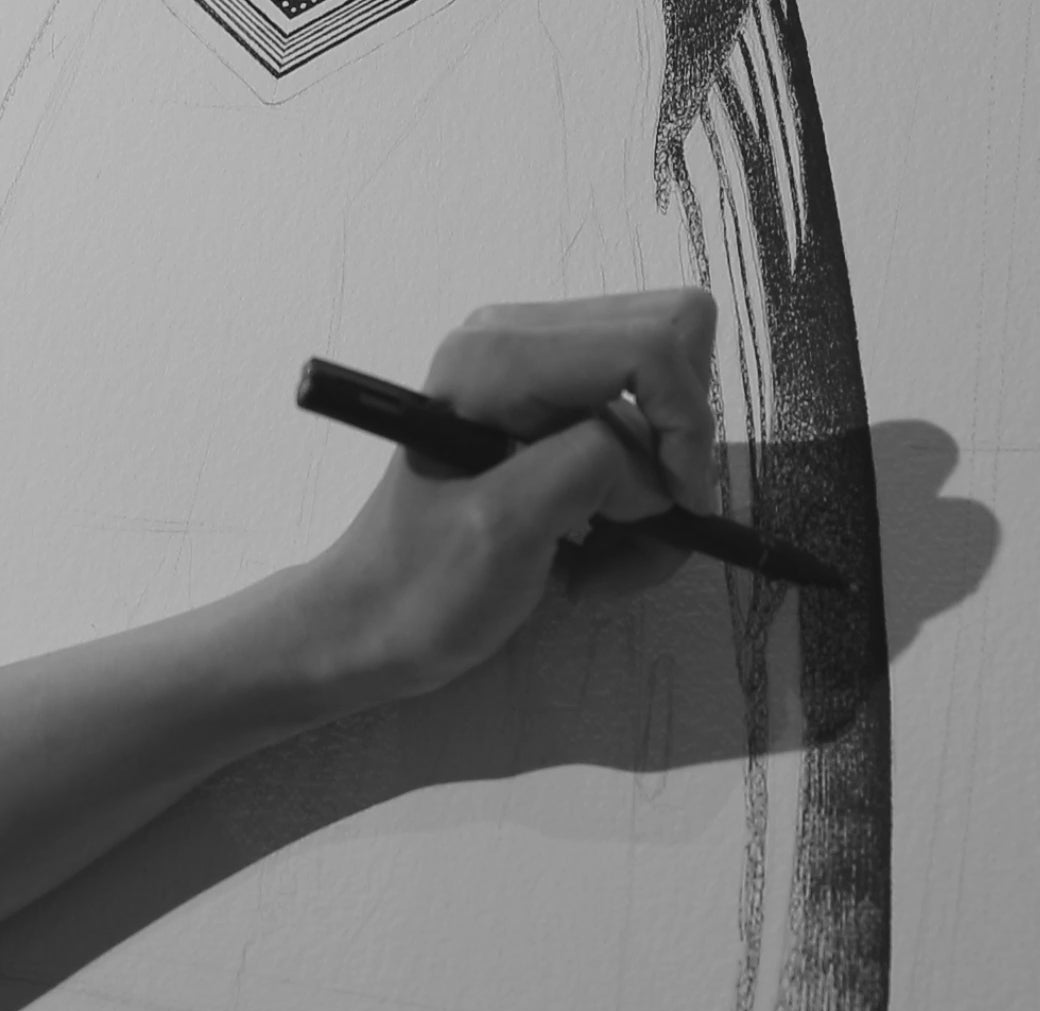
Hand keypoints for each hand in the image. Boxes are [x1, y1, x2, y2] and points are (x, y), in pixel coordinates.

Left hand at [300, 288, 717, 700]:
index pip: (649, 345)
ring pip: (664, 394)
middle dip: (677, 445)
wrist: (371, 621)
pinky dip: (635, 499)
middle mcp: (521, 341)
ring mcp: (537, 373)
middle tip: (643, 523)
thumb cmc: (421, 589)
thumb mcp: (504, 530)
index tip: (679, 509)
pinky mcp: (549, 410)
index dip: (686, 426)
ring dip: (654, 489)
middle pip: (674, 343)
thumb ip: (589, 467)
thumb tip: (658, 467)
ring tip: (601, 560)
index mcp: (497, 357)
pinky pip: (638, 433)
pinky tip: (590, 547)